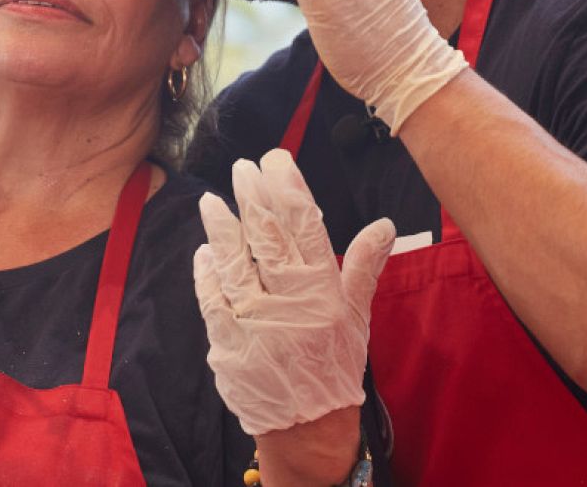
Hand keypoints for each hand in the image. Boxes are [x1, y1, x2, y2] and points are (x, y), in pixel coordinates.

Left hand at [194, 149, 394, 434]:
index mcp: (324, 293)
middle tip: (242, 168)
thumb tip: (384, 225)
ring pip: (235, 265)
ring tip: (211, 200)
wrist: (307, 426)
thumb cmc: (333, 365)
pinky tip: (202, 251)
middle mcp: (290, 304)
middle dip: (253, 198)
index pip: (306, 229)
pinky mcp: (227, 342)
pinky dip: (206, 274)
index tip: (276, 160)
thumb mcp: (356, 317)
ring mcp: (255, 323)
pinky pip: (212, 300)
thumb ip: (363, 267)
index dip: (289, 190)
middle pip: (268, 239)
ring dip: (221, 229)